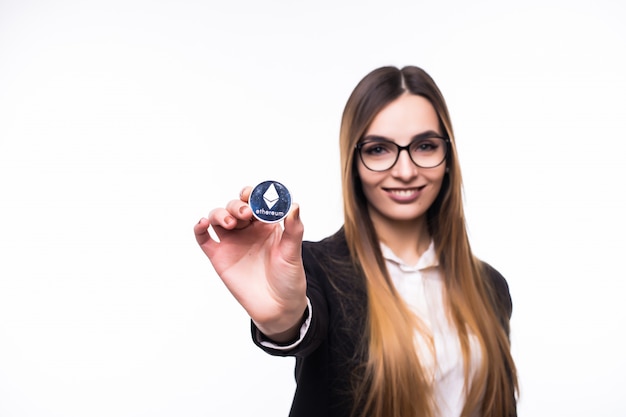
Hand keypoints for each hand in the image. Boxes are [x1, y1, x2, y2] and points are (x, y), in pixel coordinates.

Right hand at [194, 186, 306, 339]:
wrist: (277, 307)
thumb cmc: (289, 278)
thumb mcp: (293, 252)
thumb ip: (293, 229)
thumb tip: (294, 204)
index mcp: (266, 224)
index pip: (255, 201)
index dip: (253, 194)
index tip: (254, 195)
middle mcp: (247, 229)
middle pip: (235, 206)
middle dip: (238, 205)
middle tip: (246, 214)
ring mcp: (232, 242)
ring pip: (218, 217)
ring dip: (221, 214)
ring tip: (230, 223)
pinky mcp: (219, 256)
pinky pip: (204, 238)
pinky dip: (199, 228)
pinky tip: (202, 223)